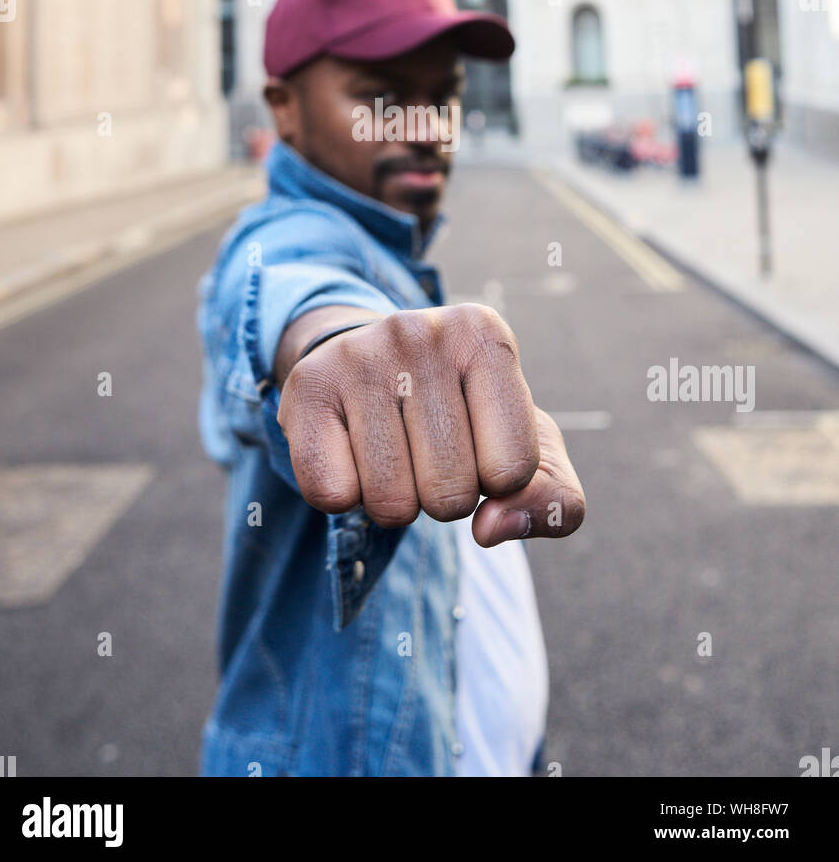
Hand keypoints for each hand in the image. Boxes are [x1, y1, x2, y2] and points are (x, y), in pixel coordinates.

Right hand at [277, 304, 584, 545]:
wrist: (368, 366)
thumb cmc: (464, 416)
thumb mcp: (528, 451)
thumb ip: (555, 502)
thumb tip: (491, 529)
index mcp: (485, 334)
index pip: (514, 470)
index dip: (498, 481)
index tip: (479, 444)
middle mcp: (420, 331)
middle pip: (451, 493)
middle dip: (444, 496)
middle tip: (428, 451)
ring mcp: (358, 355)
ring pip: (390, 503)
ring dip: (396, 501)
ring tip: (392, 450)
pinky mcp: (307, 387)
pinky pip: (332, 494)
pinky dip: (345, 496)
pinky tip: (350, 450)